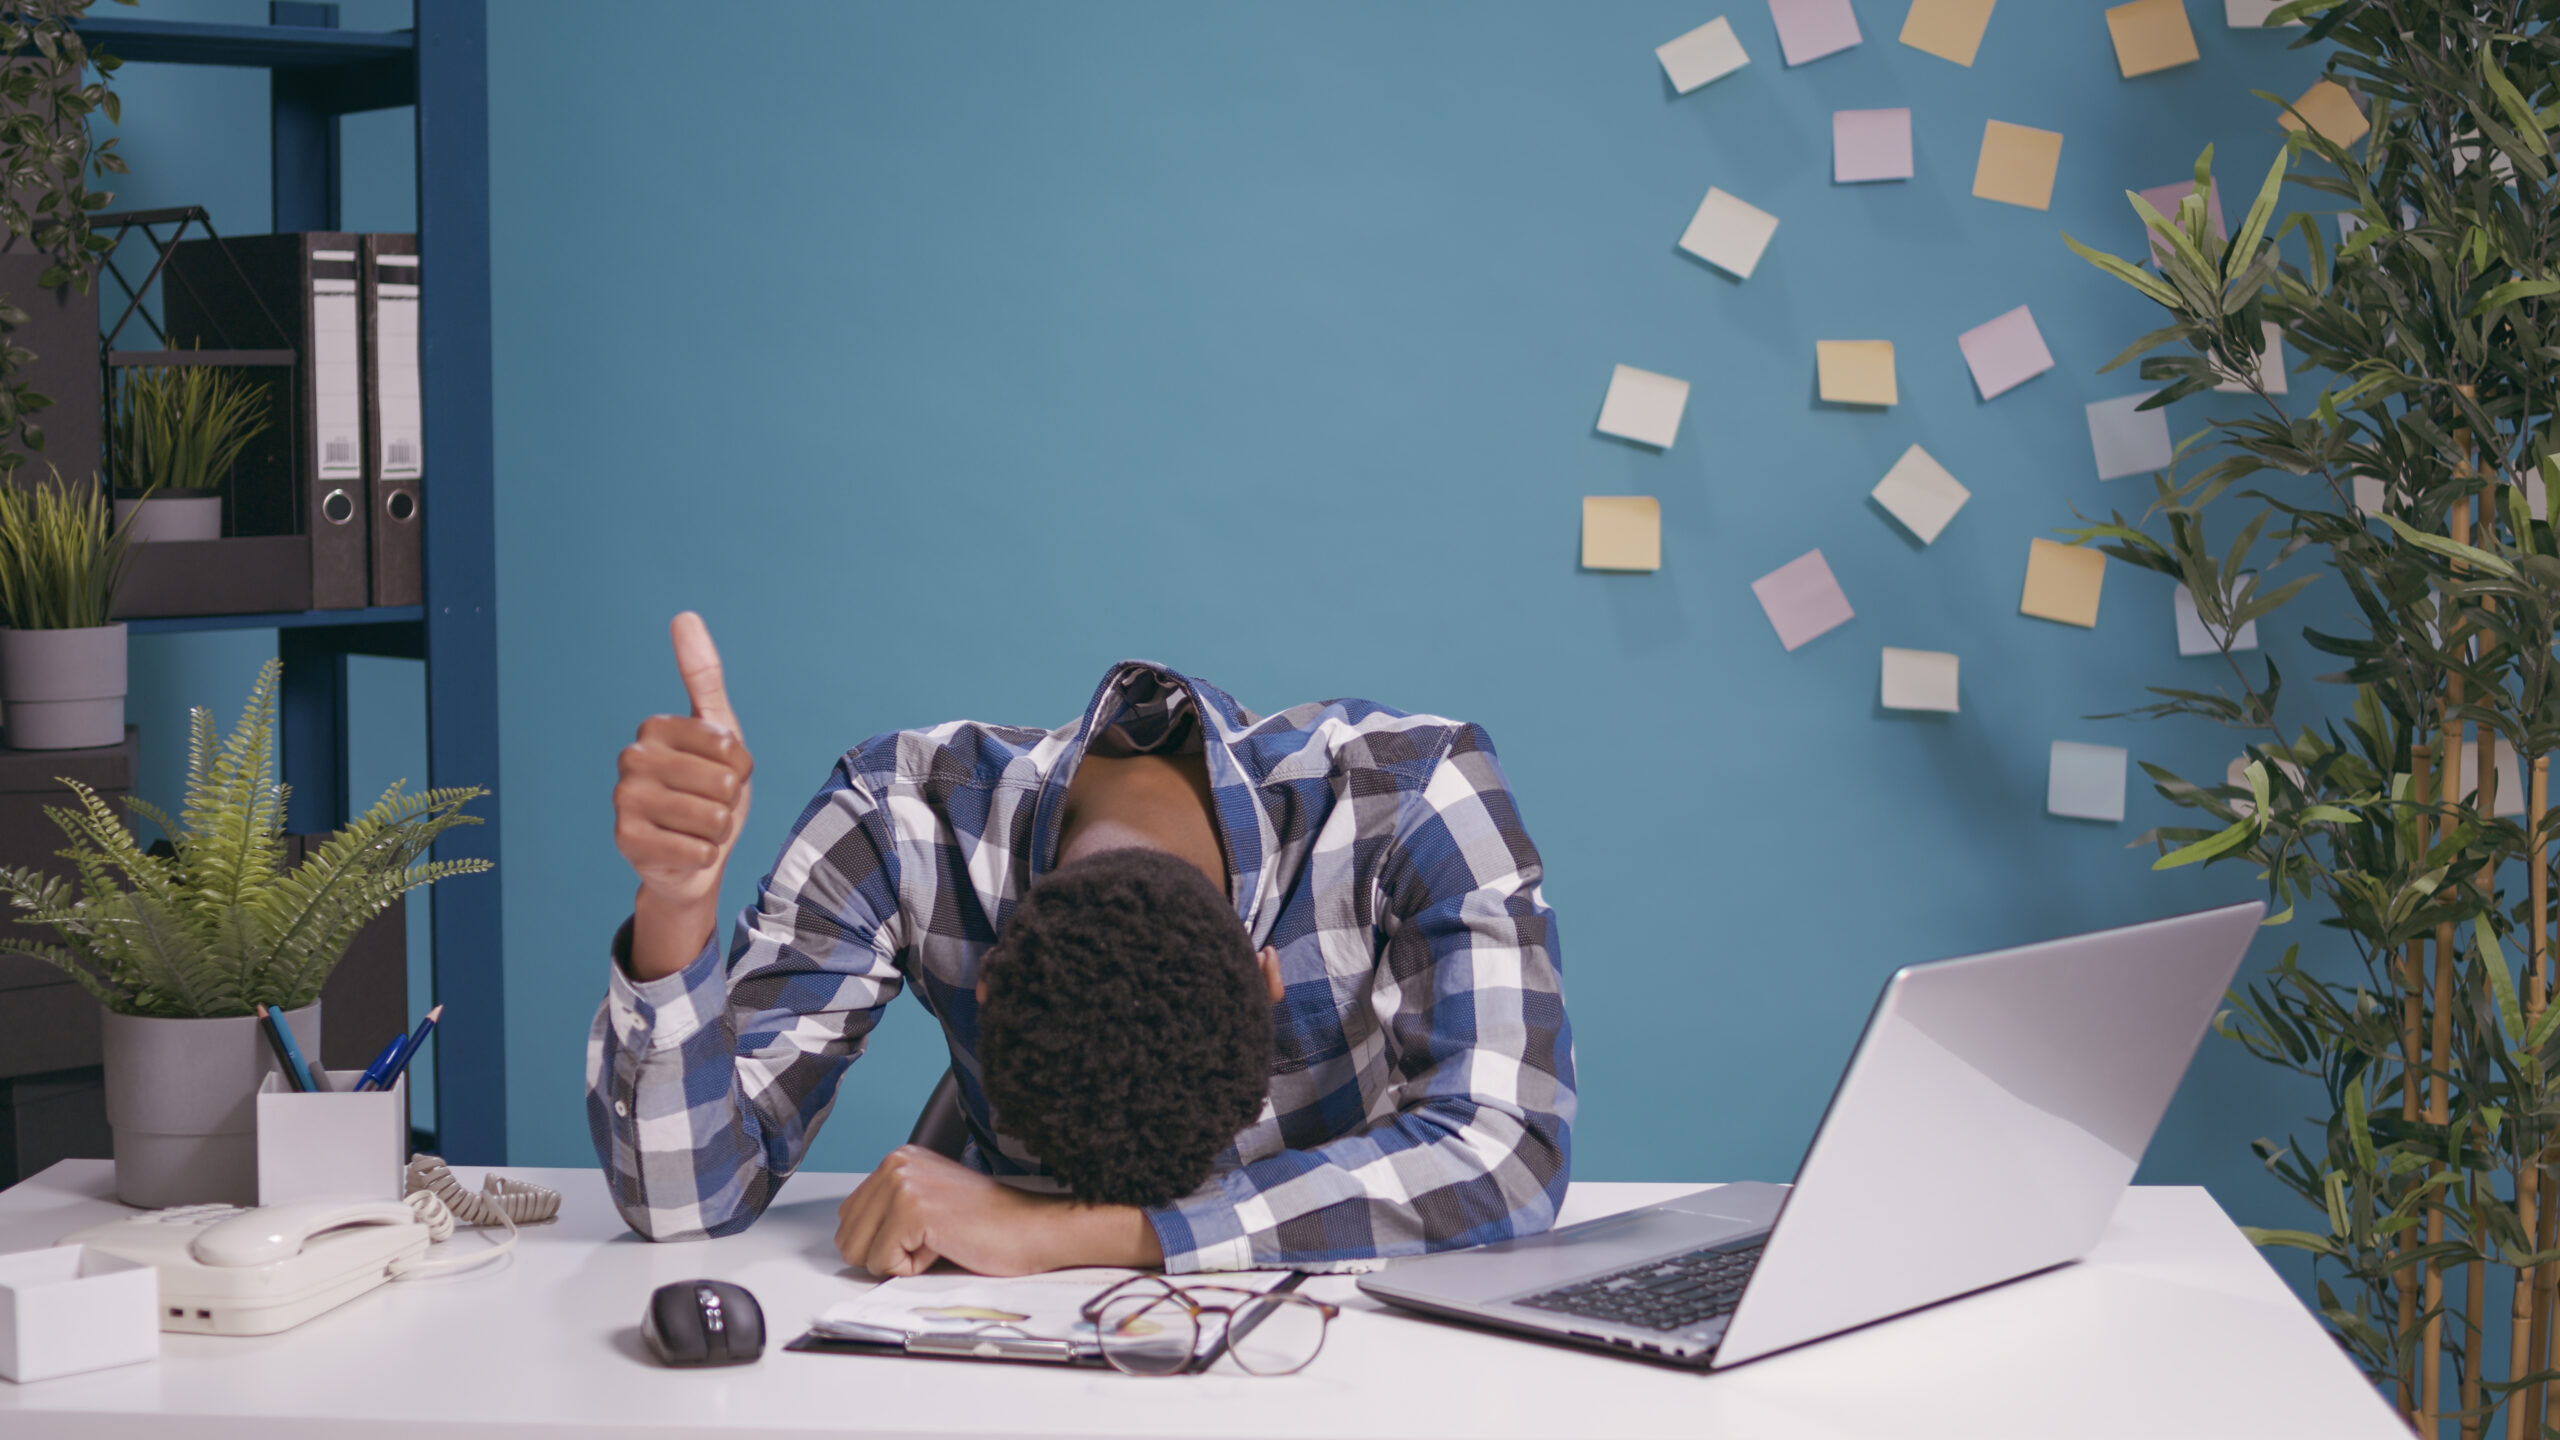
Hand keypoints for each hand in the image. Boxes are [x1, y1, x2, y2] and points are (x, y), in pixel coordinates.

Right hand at [614, 612, 753, 979]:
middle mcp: (631, 759)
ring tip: (697, 828)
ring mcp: (624, 801)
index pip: (730, 747)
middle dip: (729, 801)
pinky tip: (686, 851)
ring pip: (714, 817)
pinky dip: (705, 856)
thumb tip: (684, 615)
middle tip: (707, 805)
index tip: (719, 772)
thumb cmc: (709, 791)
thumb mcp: (720, 733)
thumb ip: (704, 676)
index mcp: (654, 728)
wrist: (691, 858)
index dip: (740, 767)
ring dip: (718, 831)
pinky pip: (698, 849)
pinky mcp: (626, 842)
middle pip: (724, 783)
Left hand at [834, 1146, 1162, 1276]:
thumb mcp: (928, 1206)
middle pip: (847, 1237)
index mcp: (898, 1160)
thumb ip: (888, 1213)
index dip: (881, 1243)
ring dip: (898, 1262)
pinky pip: (881, 1263)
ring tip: (937, 1243)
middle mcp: (896, 1164)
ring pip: (859, 1252)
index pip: (849, 1218)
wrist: (1031, 1229)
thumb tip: (851, 1243)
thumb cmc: (988, 1226)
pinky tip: (944, 1247)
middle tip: (932, 1241)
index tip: (922, 1236)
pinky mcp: (912, 1209)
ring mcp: (903, 1183)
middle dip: (885, 1254)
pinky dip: (912, 1269)